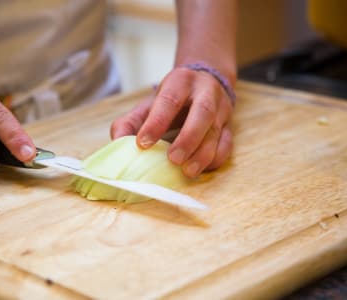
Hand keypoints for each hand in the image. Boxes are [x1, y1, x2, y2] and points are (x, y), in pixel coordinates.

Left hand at [111, 67, 233, 177]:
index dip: (156, 122)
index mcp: (180, 81)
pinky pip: (227, 144)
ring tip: (187, 171)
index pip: (168, 100)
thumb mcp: (147, 105)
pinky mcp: (229, 126)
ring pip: (217, 131)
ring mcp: (221, 109)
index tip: (142, 144)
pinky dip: (215, 159)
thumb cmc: (170, 100)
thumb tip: (118, 142)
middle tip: (172, 159)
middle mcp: (205, 92)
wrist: (202, 85)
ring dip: (203, 154)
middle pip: (202, 113)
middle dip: (188, 138)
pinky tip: (201, 169)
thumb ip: (129, 122)